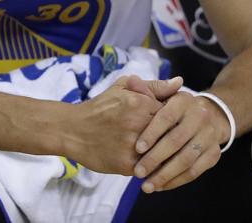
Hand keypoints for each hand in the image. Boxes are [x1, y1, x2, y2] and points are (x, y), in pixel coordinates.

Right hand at [67, 76, 182, 174]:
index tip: (171, 122)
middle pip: (173, 134)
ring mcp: (133, 146)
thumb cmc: (100, 107)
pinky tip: (149, 162)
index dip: (175, 119)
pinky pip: (151, 169)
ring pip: (164, 154)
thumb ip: (153, 86)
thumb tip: (179, 82)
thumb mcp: (122, 88)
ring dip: (166, 154)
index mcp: (140, 103)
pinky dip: (153, 167)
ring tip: (162, 152)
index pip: (174, 113)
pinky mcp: (127, 165)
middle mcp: (139, 124)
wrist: (72, 130)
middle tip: (169, 139)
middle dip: (173, 138)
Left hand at [132, 90, 231, 192]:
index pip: (165, 118)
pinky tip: (161, 186)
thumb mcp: (159, 94)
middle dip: (155, 159)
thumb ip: (145, 90)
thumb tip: (134, 80)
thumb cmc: (172, 107)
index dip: (151, 133)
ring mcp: (210, 136)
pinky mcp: (214, 154)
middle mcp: (200, 117)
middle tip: (138, 172)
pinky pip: (195, 171)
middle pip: (176, 141)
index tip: (137, 148)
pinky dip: (177, 181)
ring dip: (165, 175)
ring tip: (146, 185)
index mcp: (183, 101)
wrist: (208, 116)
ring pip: (186, 160)